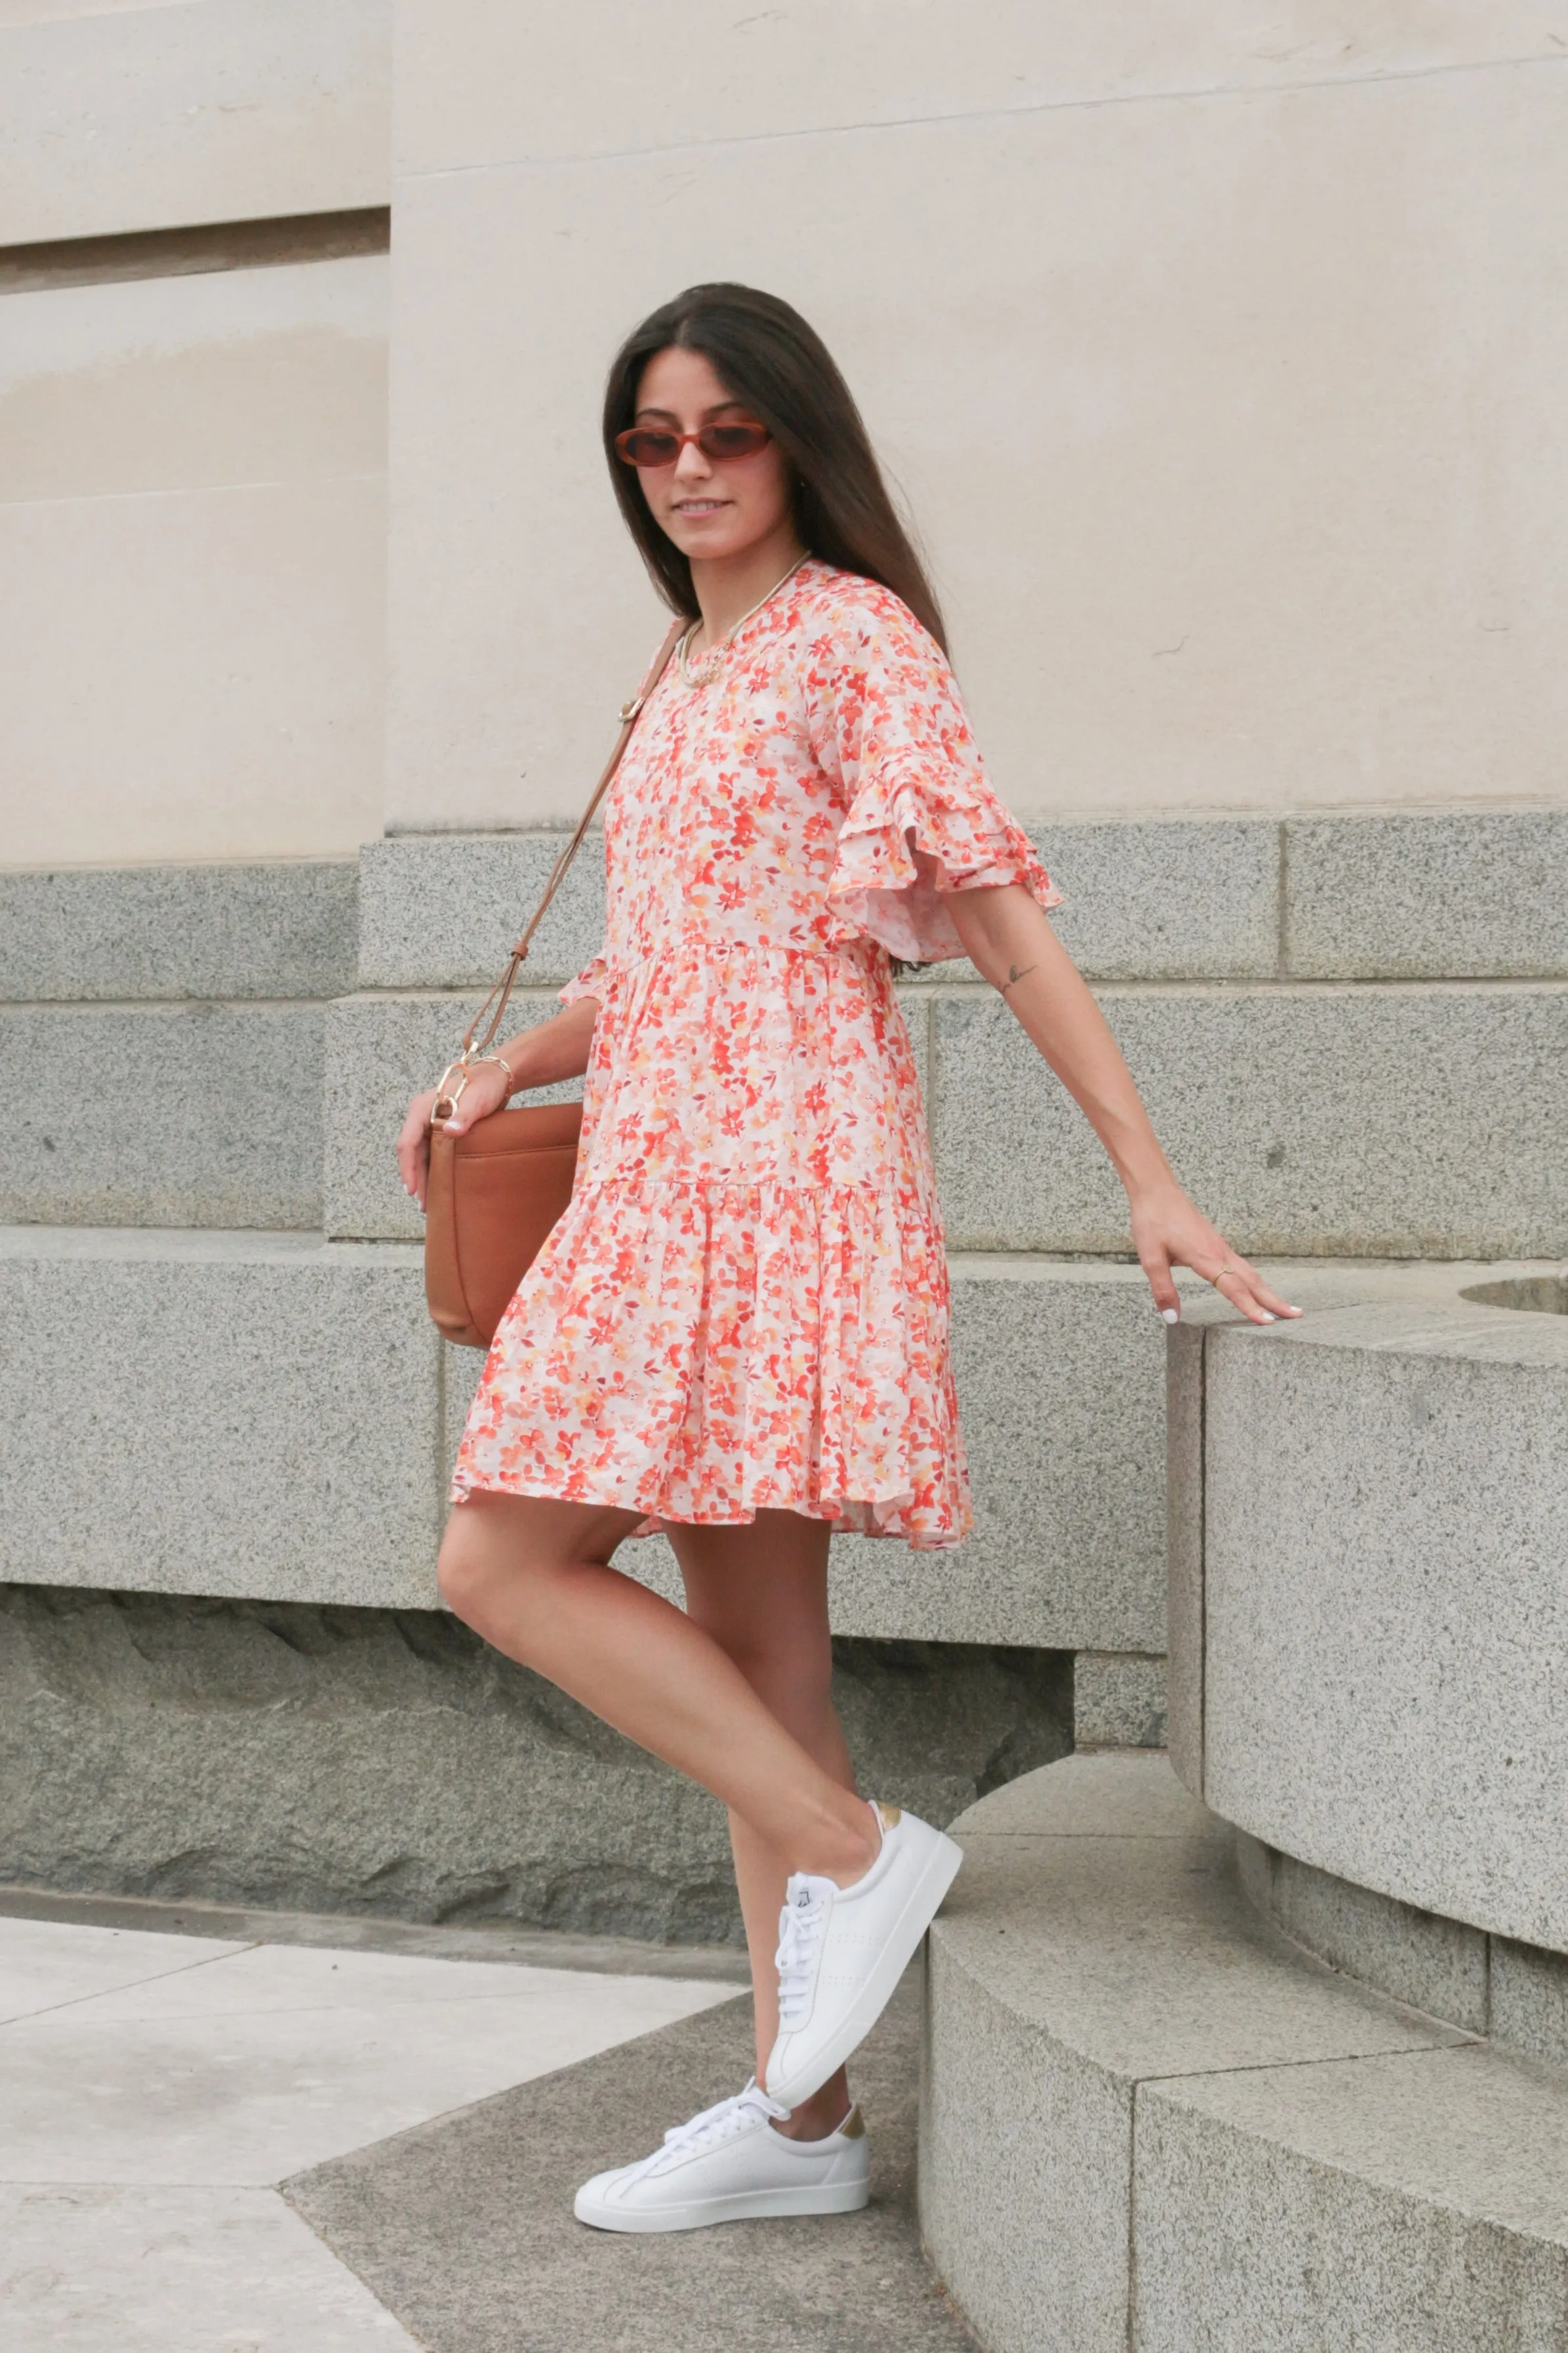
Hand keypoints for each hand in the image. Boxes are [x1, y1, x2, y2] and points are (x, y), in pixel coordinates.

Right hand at [395, 1062, 512, 1212]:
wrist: (497, 1077)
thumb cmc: (485, 1086)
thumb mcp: (475, 1100)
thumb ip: (464, 1116)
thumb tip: (451, 1131)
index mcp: (422, 1108)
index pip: (407, 1142)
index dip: (408, 1167)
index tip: (412, 1188)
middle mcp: (422, 1117)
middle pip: (413, 1153)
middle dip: (416, 1179)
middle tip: (424, 1205)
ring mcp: (431, 1124)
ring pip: (422, 1156)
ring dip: (425, 1178)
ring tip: (429, 1203)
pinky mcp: (441, 1131)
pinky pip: (433, 1154)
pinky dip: (435, 1170)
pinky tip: (440, 1186)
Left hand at [1130, 1182, 1301, 1327]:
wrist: (1156, 1189)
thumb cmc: (1152, 1220)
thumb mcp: (1150, 1258)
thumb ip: (1162, 1290)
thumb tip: (1171, 1318)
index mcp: (1206, 1256)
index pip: (1234, 1288)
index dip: (1251, 1307)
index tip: (1269, 1323)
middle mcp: (1219, 1251)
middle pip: (1253, 1280)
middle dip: (1275, 1300)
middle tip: (1297, 1315)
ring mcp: (1220, 1245)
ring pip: (1250, 1272)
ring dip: (1267, 1290)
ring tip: (1283, 1305)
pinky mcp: (1216, 1241)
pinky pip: (1241, 1264)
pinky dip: (1254, 1279)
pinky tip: (1254, 1286)